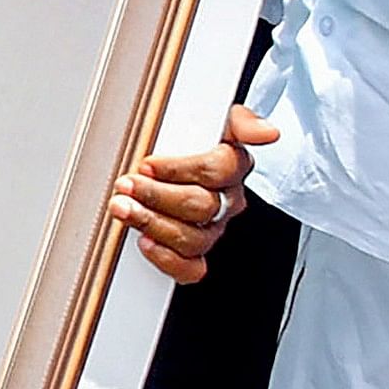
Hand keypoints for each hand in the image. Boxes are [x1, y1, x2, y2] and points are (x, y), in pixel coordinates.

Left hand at [109, 104, 279, 282]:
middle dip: (157, 195)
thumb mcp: (212, 119)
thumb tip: (266, 133)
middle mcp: (225, 202)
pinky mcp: (194, 253)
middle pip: (201, 205)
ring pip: (193, 237)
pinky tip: (145, 241)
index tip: (148, 163)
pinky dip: (167, 259)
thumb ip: (239, 121)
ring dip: (152, 223)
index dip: (180, 168)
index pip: (218, 170)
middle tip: (127, 185)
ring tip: (122, 207)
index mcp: (232, 168)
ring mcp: (211, 229)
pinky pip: (191, 268)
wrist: (162, 164)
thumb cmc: (188, 141)